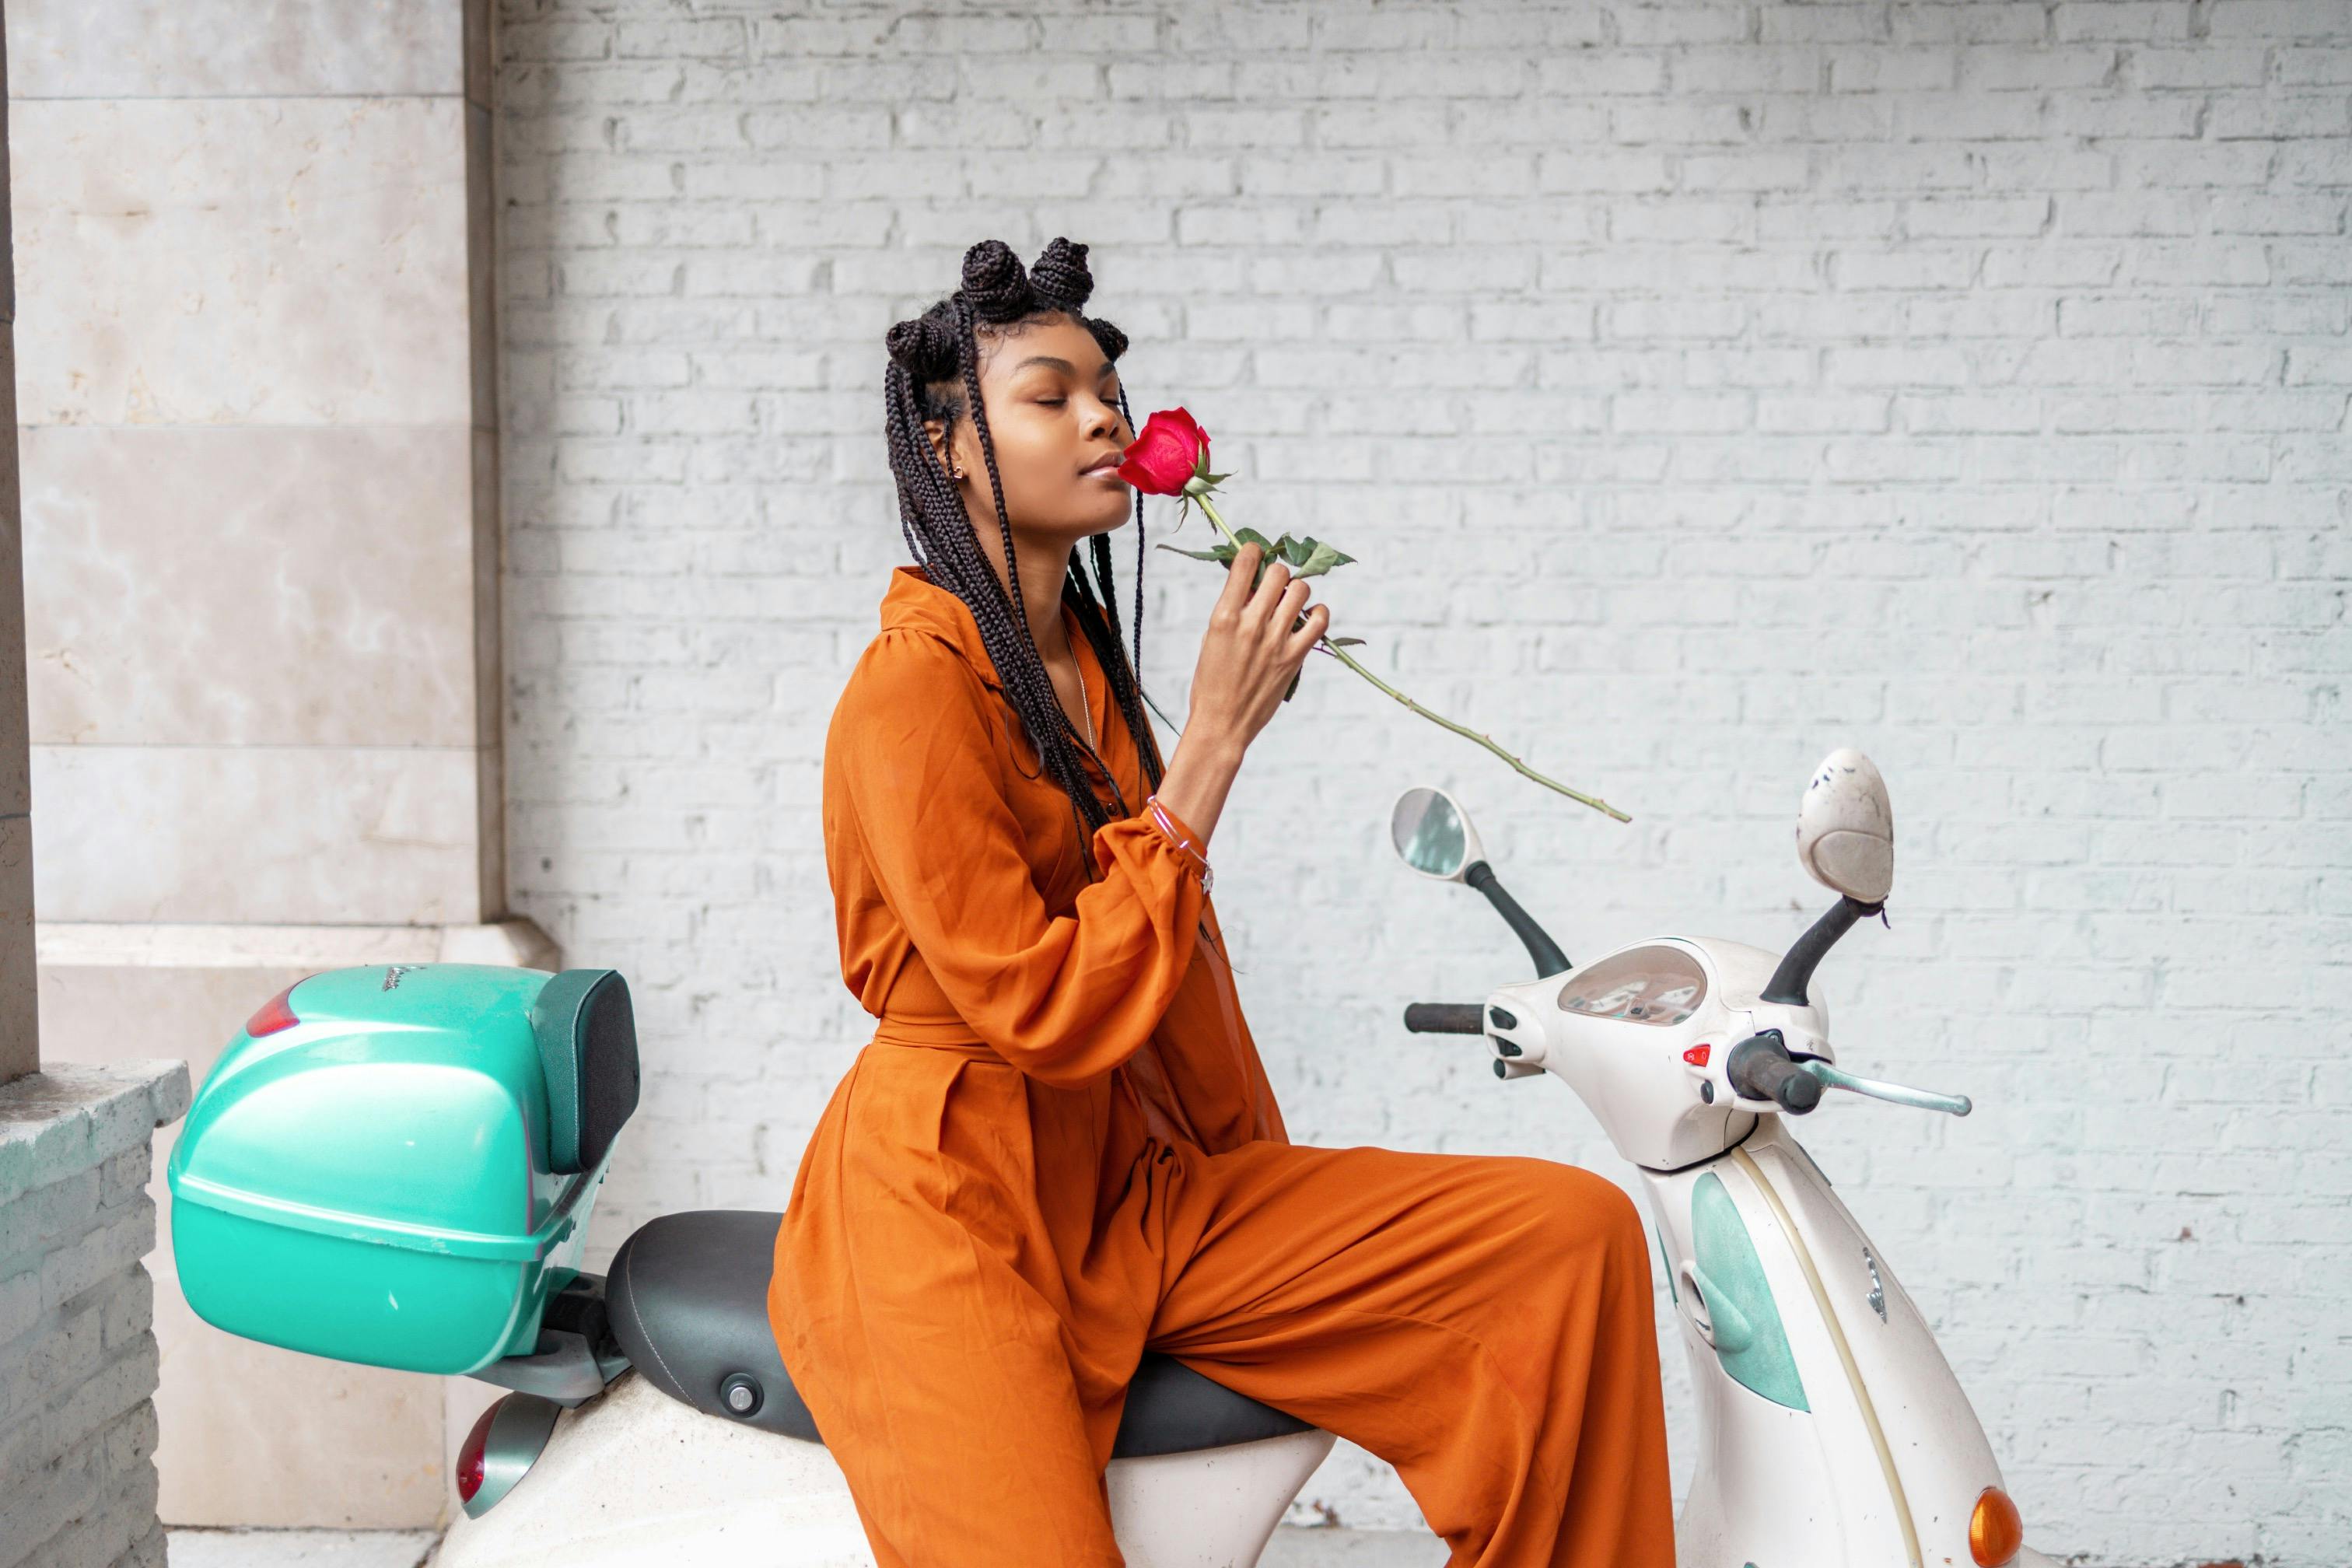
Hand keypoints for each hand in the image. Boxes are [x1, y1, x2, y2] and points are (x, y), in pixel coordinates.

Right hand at [1186, 541, 1331, 753]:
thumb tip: (1251, 583)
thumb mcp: (1211, 638)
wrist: (1222, 723)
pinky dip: (1318, 614)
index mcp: (1224, 616)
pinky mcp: (1294, 657)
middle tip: (1273, 588)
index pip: (1246, 561)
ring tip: (1289, 604)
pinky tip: (1308, 619)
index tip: (1255, 558)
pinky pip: (1319, 621)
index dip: (1253, 553)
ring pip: (1301, 591)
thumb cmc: (1210, 682)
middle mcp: (1251, 623)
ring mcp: (1275, 640)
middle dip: (1276, 574)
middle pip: (1279, 572)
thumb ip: (1231, 609)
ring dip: (1296, 592)